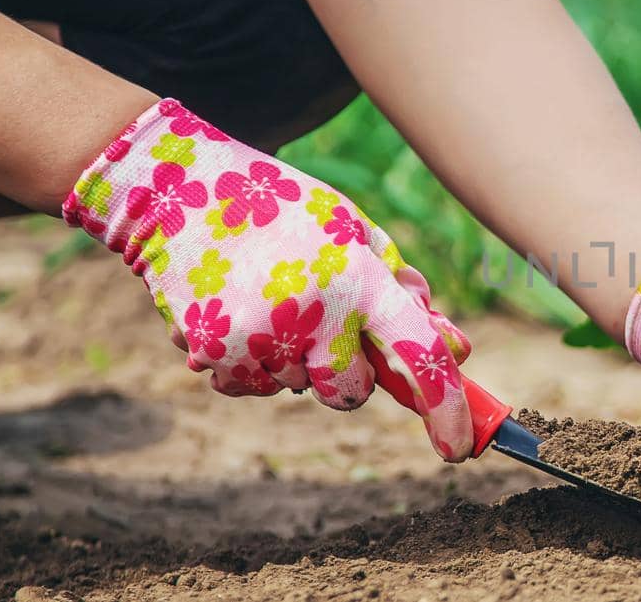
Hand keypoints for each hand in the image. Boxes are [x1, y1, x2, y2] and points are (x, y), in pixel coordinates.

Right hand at [62, 99, 476, 460]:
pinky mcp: (212, 353)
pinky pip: (254, 387)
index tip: (460, 446)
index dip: (447, 406)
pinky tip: (239, 313)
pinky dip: (253, 362)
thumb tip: (459, 353)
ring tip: (269, 299)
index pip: (418, 354)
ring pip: (299, 389)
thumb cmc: (286, 213)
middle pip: (352, 393)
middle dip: (348, 372)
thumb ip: (405, 295)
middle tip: (322, 321)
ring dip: (295, 359)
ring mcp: (258, 337)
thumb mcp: (356, 234)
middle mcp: (311, 312)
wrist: (180, 195)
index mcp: (358, 276)